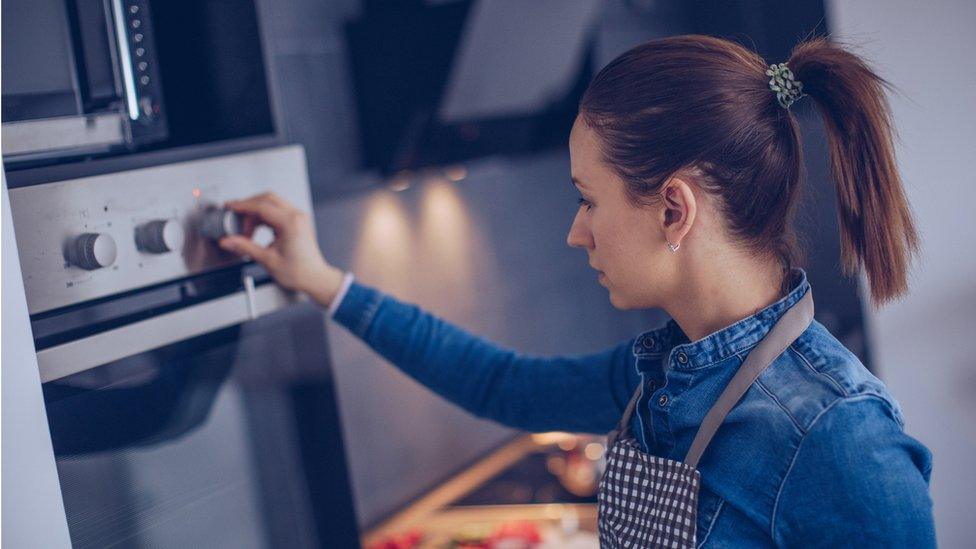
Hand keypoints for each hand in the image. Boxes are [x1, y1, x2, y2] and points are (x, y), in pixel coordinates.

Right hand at [217, 192, 344, 307]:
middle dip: (248, 206)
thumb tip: (228, 241)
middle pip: (267, 199)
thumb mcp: (267, 260)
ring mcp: (298, 217)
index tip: (230, 207)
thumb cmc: (299, 272)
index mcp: (290, 223)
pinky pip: (278, 210)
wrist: (314, 278)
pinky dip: (264, 216)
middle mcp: (296, 216)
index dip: (242, 206)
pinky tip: (256, 229)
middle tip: (235, 216)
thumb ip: (245, 247)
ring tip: (246, 230)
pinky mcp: (297, 221)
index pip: (261, 206)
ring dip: (256, 212)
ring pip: (272, 203)